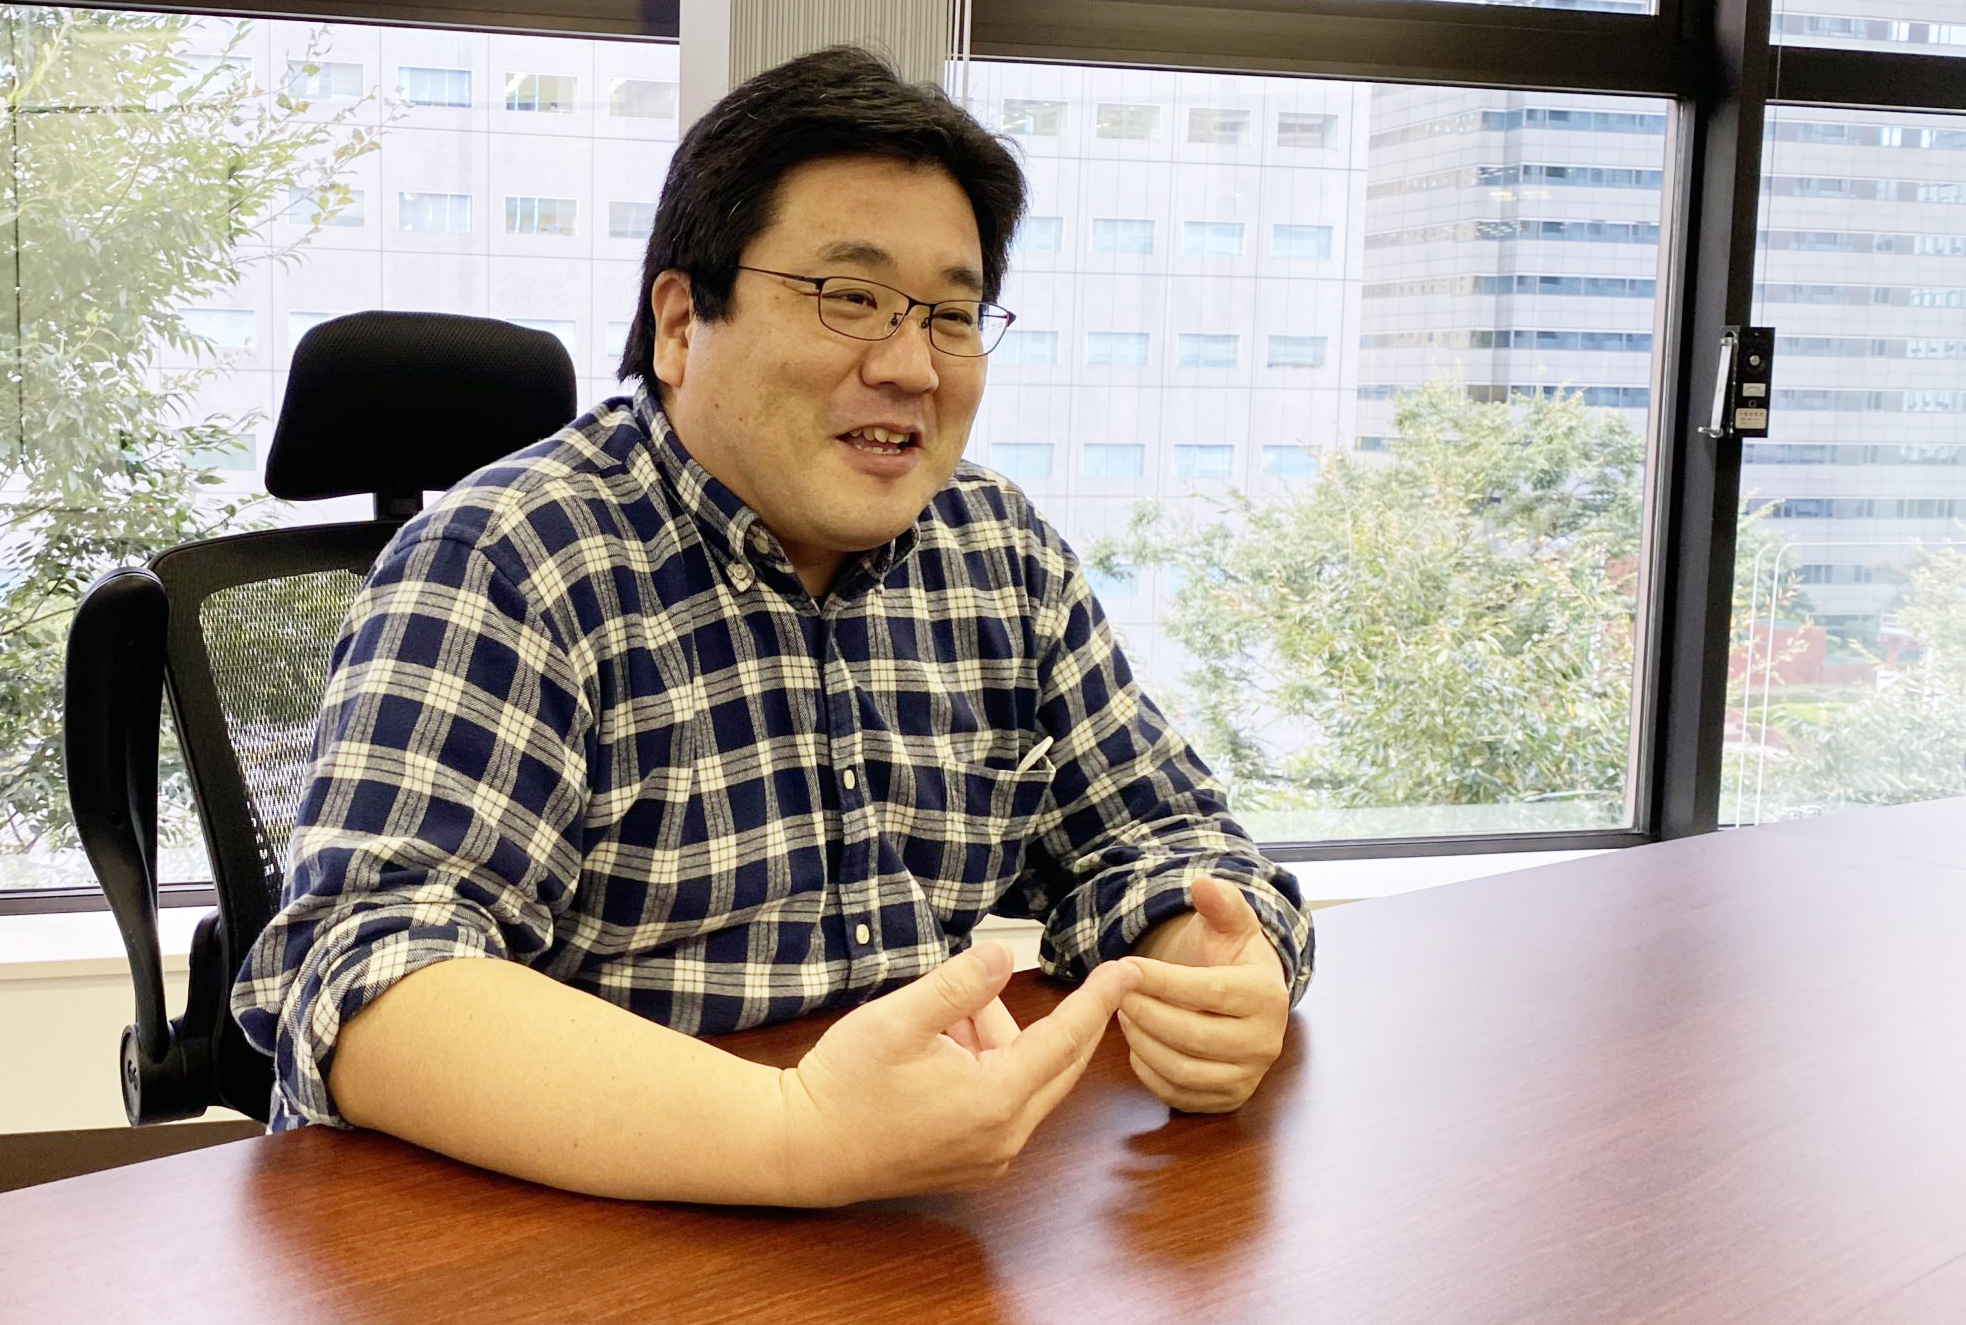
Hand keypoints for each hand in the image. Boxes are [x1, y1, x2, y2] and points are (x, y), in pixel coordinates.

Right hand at [779, 941, 1139, 1205]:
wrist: (802, 1148)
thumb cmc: (844, 1084)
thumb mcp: (900, 1018)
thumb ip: (958, 985)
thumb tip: (1005, 955)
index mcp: (995, 1100)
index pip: (1067, 1039)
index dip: (1099, 999)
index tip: (1128, 968)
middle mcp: (1005, 1137)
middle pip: (1056, 1063)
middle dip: (1048, 1017)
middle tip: (1042, 979)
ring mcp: (990, 1156)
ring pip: (1025, 1079)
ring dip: (1001, 1040)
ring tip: (944, 1018)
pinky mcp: (972, 1162)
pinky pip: (1004, 1102)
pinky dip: (989, 1067)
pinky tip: (943, 1049)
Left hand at [1122, 876, 1288, 1112]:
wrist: (1244, 997)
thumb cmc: (1230, 956)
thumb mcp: (1230, 923)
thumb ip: (1221, 902)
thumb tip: (1203, 884)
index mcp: (1267, 997)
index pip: (1208, 992)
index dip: (1162, 980)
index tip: (1125, 967)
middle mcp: (1265, 1043)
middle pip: (1193, 1037)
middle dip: (1145, 1013)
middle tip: (1116, 994)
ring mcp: (1248, 1077)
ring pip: (1182, 1070)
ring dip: (1142, 1042)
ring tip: (1123, 1014)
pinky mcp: (1227, 1100)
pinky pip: (1178, 1095)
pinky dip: (1148, 1072)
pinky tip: (1136, 1043)